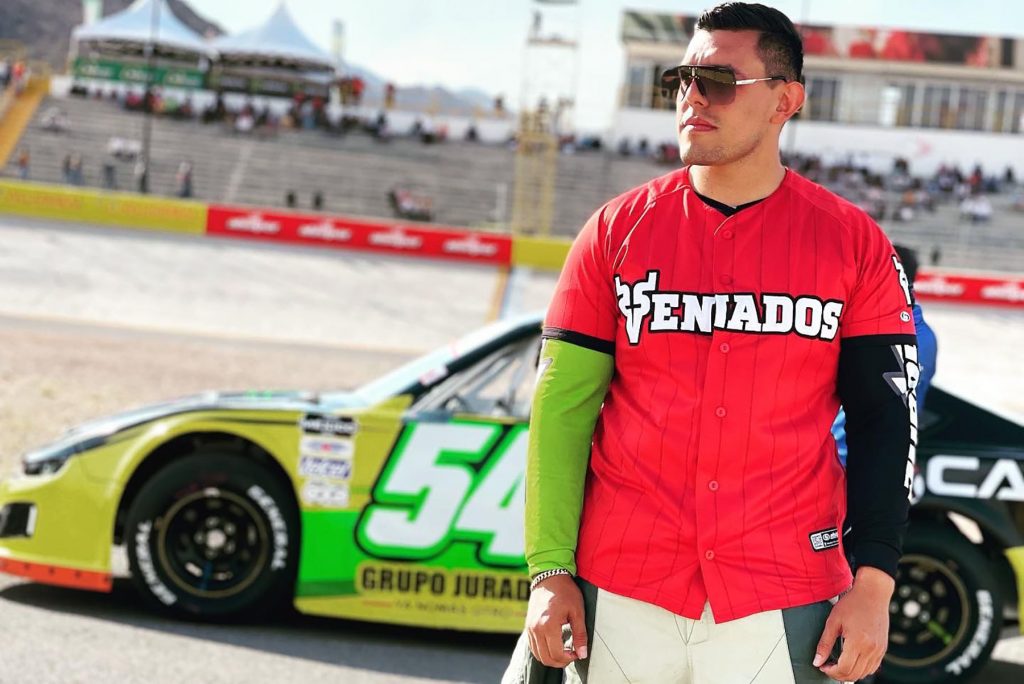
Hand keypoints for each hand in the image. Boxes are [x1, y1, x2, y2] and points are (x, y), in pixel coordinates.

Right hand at [526, 573, 587, 666]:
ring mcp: (530, 628)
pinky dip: (543, 651)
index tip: (577, 653)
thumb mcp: (577, 612)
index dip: (569, 659)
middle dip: (560, 662)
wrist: (549, 577)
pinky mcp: (528, 626)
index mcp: (549, 625)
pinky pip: (533, 647)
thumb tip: (582, 654)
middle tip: (571, 655)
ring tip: (563, 651)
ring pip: (538, 655)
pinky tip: (554, 645)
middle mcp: (536, 629)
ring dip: (551, 658)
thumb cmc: (565, 592)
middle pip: (546, 658)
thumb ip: (580, 635)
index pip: (557, 654)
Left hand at [814, 567, 894, 681]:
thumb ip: (824, 643)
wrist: (873, 593)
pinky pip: (873, 667)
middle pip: (854, 674)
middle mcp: (871, 649)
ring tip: (838, 665)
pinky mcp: (883, 648)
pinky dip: (861, 669)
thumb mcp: (833, 621)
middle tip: (828, 666)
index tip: (822, 666)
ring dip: (850, 674)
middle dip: (838, 675)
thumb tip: (817, 661)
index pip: (844, 669)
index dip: (831, 671)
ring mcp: (879, 650)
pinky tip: (851, 661)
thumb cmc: (853, 603)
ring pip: (864, 673)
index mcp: (858, 642)